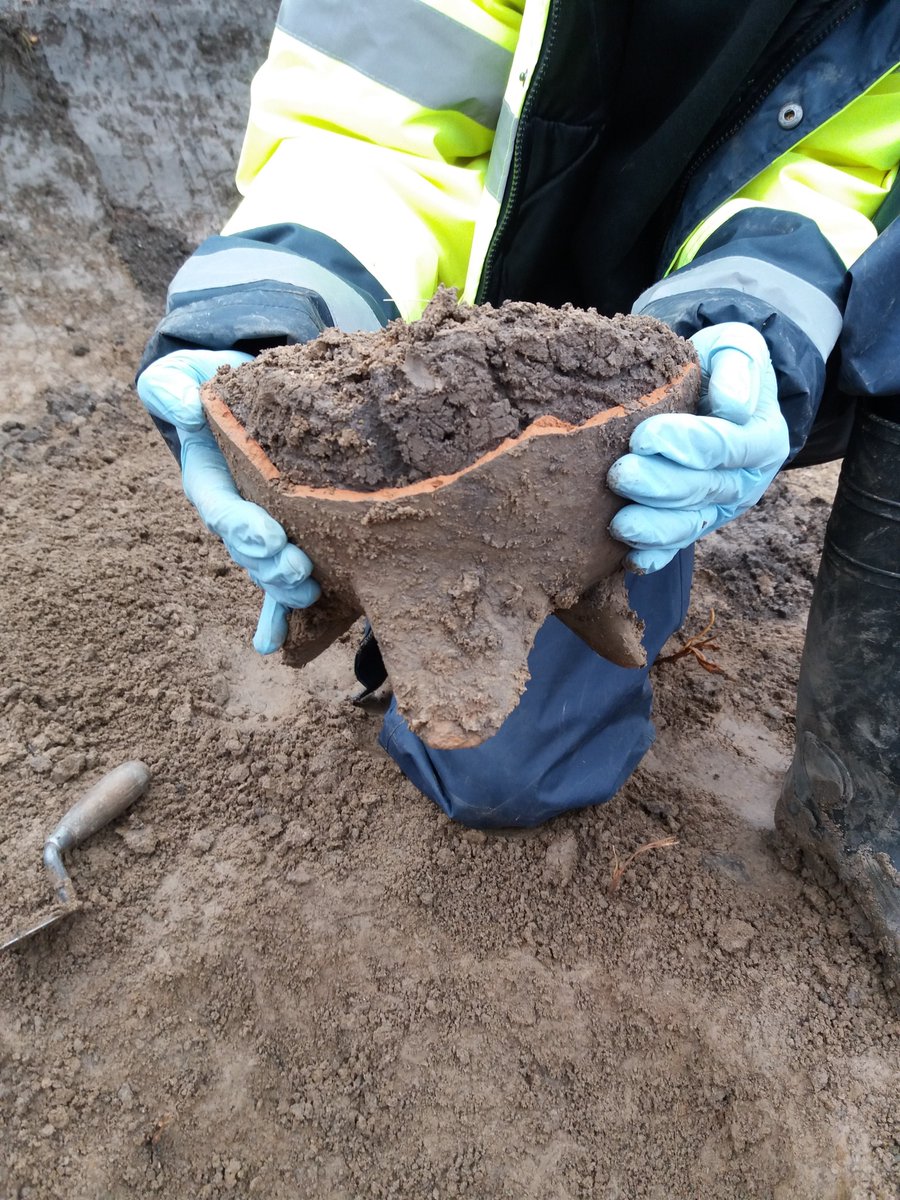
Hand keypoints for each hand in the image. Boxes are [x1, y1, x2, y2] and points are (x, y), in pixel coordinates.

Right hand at [137, 349, 319, 651]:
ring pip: (269, 567)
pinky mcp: (287, 531)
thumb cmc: (210, 383)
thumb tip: (181, 406)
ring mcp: (259, 527)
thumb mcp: (181, 375)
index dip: (244, 527)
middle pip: (249, 549)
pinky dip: (281, 611)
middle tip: (299, 571)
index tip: (269, 537)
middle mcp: (232, 512)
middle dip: (272, 565)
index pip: (223, 510)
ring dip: (286, 587)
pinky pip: (283, 574)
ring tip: (309, 594)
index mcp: (208, 481)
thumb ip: (171, 387)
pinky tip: (276, 643)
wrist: (242, 390)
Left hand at [607, 323, 790, 572]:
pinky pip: (676, 545)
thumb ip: (739, 367)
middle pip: (703, 488)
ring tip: (620, 524)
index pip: (726, 445)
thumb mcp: (736, 347)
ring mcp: (718, 506)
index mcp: (762, 437)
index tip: (644, 436)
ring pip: (690, 523)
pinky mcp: (693, 522)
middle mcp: (745, 480)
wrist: (709, 389)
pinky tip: (634, 562)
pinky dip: (656, 555)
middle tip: (620, 476)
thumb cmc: (718, 365)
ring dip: (655, 527)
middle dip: (661, 486)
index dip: (686, 443)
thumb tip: (731, 406)